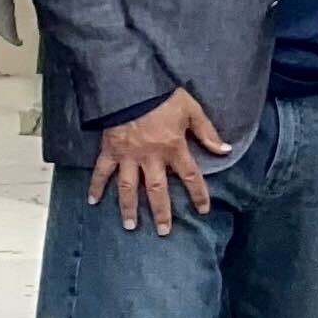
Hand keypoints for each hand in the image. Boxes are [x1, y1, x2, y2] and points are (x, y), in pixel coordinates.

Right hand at [90, 87, 227, 231]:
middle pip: (157, 190)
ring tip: (130, 225)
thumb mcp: (192, 110)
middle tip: (163, 232)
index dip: (198, 194)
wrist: (133, 86)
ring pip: (128, 188)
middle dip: (161, 212)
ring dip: (129, 207)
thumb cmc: (164, 97)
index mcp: (173, 148)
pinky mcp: (110, 151)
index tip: (203, 210)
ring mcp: (128, 156)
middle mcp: (150, 157)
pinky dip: (95, 186)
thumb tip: (225, 150)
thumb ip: (208, 132)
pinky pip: (101, 171)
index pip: (190, 176)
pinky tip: (92, 201)